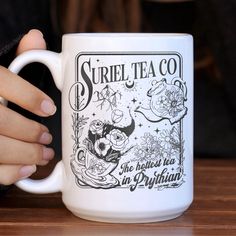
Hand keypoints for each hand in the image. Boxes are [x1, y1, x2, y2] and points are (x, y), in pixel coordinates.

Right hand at [0, 29, 55, 184]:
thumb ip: (15, 56)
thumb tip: (37, 37)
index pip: (2, 83)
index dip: (29, 97)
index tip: (50, 108)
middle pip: (0, 121)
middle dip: (30, 132)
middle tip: (48, 137)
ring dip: (26, 155)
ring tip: (45, 155)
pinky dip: (9, 173)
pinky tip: (27, 170)